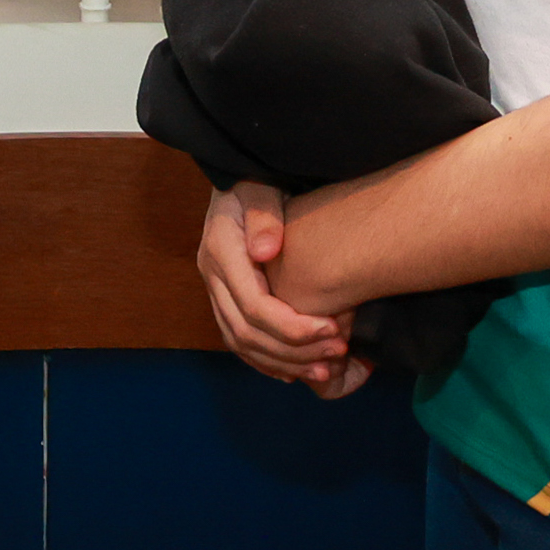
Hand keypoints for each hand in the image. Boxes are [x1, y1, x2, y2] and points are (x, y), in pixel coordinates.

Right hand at [198, 184, 369, 397]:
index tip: (333, 330)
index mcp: (221, 252)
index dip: (293, 326)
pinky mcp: (224, 297)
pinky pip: (238, 341)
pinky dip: (266, 360)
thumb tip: (266, 250)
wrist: (239, 179)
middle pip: (247, 334)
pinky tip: (294, 371)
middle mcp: (212, 276)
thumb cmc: (257, 180)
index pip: (254, 307)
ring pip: (241, 344)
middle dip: (294, 350)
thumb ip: (264, 215)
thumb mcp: (261, 187)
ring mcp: (215, 289)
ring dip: (283, 362)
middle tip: (337, 354)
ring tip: (325, 369)